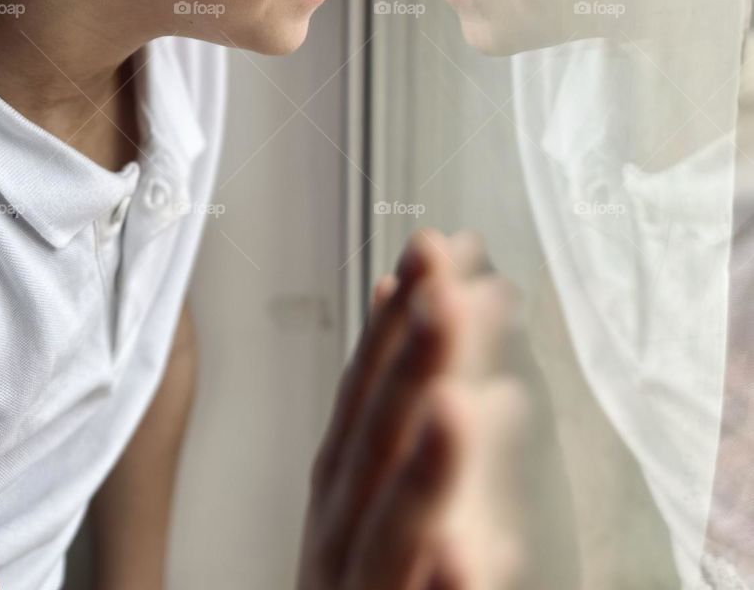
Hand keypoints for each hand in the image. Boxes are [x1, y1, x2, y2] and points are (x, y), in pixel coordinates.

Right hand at [293, 228, 492, 589]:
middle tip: (448, 292)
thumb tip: (396, 289)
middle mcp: (339, 537)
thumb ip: (384, 393)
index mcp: (341, 491)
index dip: (397, 320)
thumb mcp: (367, 485)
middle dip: (408, 365)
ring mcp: (358, 589)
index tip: (432, 251)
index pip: (366, 391)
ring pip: (389, 531)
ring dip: (423, 467)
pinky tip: (467, 557)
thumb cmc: (362, 581)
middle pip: (374, 444)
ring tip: (459, 405)